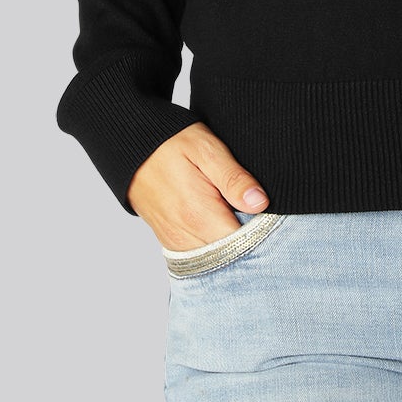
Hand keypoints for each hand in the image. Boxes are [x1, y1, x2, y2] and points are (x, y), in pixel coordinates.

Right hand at [127, 124, 268, 249]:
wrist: (131, 147)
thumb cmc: (171, 143)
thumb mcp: (207, 149)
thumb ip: (234, 178)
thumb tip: (260, 203)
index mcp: (199, 215)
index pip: (244, 244)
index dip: (262, 231)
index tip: (269, 214)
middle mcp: (185, 237)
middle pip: (231, 255)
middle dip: (249, 239)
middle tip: (257, 212)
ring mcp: (175, 242)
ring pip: (216, 258)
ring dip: (232, 242)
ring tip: (238, 214)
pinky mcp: (170, 241)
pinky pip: (199, 254)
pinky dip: (214, 244)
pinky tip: (222, 222)